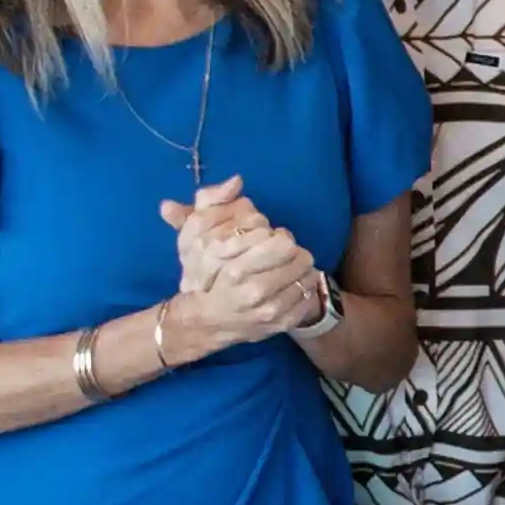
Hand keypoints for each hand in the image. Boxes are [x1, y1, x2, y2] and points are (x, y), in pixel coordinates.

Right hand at [158, 186, 320, 349]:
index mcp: (230, 266)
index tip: (266, 238)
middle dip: (291, 248)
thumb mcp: (195, 236)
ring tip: (287, 266)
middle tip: (283, 250)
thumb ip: (210, 203)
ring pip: (306, 273)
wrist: (205, 322)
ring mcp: (268, 309)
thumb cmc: (202, 275)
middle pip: (295, 254)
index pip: (277, 238)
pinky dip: (305, 286)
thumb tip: (237, 180)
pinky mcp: (282, 323)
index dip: (275, 234)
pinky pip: (309, 295)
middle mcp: (250, 290)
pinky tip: (292, 284)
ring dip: (300, 266)